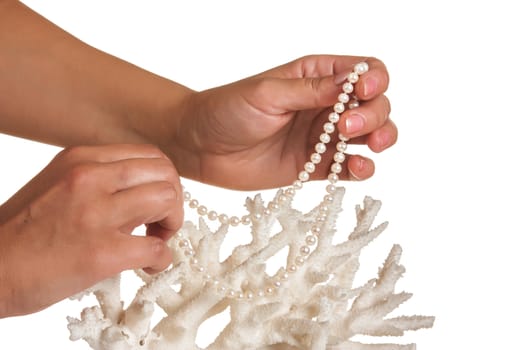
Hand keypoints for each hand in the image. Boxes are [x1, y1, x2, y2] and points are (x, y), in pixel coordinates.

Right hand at [0, 144, 182, 317]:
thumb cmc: (22, 232)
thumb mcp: (57, 185)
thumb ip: (97, 180)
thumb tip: (137, 189)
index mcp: (80, 159)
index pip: (150, 155)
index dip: (162, 180)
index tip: (153, 202)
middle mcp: (90, 178)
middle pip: (165, 172)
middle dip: (172, 199)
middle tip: (159, 222)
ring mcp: (95, 213)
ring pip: (167, 199)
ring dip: (171, 224)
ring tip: (154, 240)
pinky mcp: (100, 252)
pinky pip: (157, 248)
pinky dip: (161, 259)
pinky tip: (147, 267)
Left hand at [170, 55, 394, 189]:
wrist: (201, 147)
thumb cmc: (227, 110)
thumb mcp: (267, 92)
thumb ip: (311, 91)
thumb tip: (353, 83)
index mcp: (316, 77)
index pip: (364, 71)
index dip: (374, 79)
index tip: (364, 91)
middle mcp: (325, 105)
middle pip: (374, 104)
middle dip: (374, 114)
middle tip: (348, 127)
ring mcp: (322, 137)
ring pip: (370, 136)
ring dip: (380, 138)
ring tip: (369, 147)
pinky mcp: (314, 166)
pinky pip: (348, 167)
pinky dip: (362, 168)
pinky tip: (357, 168)